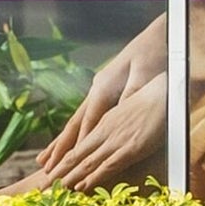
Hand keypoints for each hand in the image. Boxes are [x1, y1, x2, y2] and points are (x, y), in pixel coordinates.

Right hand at [10, 23, 168, 190]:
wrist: (159, 34)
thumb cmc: (155, 52)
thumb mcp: (146, 73)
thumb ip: (132, 93)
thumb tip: (119, 113)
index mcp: (105, 86)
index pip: (88, 122)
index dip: (78, 145)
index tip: (68, 166)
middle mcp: (97, 89)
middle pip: (75, 124)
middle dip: (61, 149)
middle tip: (46, 171)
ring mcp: (100, 90)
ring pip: (76, 122)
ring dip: (61, 143)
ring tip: (44, 162)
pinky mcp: (106, 90)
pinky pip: (86, 117)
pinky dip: (75, 133)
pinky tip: (67, 143)